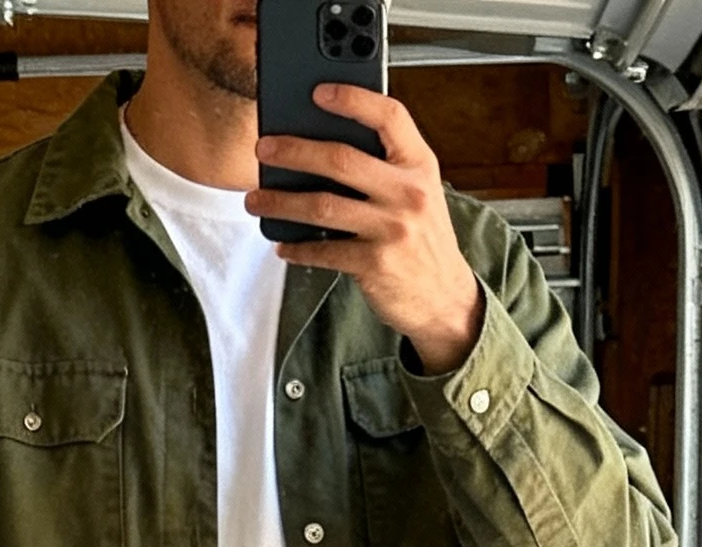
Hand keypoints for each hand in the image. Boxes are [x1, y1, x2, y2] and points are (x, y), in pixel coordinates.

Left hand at [248, 87, 484, 375]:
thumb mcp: (419, 192)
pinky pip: (324, 251)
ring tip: (256, 199)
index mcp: (419, 166)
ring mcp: (391, 230)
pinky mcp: (374, 265)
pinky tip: (283, 244)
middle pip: (341, 160)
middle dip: (295, 151)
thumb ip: (387, 166)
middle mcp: (408, 194)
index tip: (319, 92)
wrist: (445, 299)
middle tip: (264, 149)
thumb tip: (323, 145)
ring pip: (323, 206)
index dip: (353, 99)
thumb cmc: (423, 240)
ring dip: (282, 201)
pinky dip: (298, 248)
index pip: (390, 117)